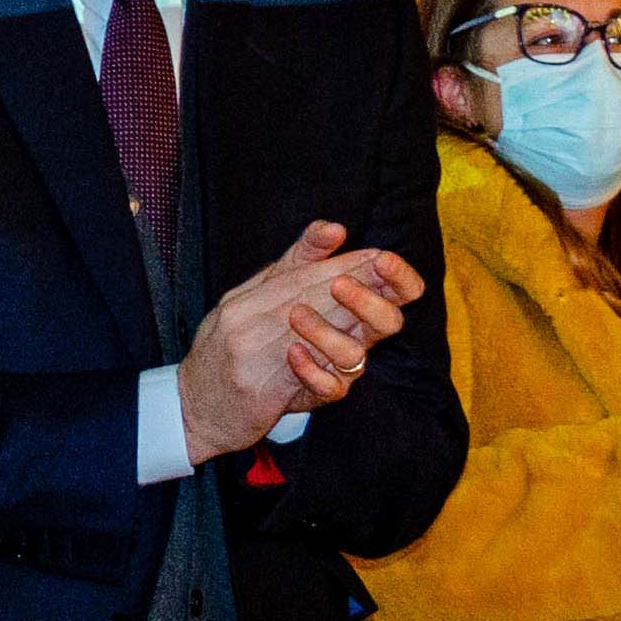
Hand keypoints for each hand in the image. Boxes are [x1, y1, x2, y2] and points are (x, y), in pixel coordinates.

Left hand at [181, 223, 425, 461]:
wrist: (221, 377)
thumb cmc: (260, 321)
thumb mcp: (280, 278)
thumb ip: (308, 251)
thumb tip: (335, 228)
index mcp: (354, 302)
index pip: (397, 290)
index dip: (400, 277)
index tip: (383, 260)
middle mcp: (354, 334)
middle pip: (388, 321)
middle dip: (368, 300)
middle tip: (338, 284)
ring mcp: (338, 366)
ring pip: (354, 354)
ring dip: (328, 332)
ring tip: (295, 314)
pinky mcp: (317, 392)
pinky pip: (330, 387)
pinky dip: (312, 369)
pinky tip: (291, 353)